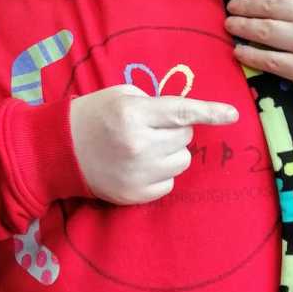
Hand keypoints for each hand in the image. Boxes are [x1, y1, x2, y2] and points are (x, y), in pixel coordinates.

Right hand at [69, 85, 238, 205]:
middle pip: (185, 137)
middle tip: (151, 128)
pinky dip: (160, 174)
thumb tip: (187, 117)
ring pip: (182, 161)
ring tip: (143, 148)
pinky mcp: (135, 195)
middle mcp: (139, 146)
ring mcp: (138, 174)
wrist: (58, 151)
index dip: (211, 112)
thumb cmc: (92, 115)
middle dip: (175, 130)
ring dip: (170, 152)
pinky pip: (170, 184)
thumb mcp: (121, 95)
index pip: (182, 112)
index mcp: (134, 115)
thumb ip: (155, 103)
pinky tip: (138, 166)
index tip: (234, 115)